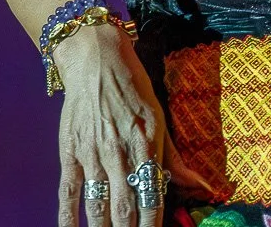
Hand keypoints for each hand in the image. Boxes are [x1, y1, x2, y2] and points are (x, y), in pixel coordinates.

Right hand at [52, 24, 205, 225]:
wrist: (95, 59)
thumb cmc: (132, 87)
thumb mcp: (159, 118)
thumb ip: (175, 159)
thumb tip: (203, 187)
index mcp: (146, 143)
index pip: (152, 195)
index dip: (153, 223)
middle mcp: (119, 151)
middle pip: (125, 206)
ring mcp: (92, 153)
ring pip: (98, 204)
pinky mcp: (70, 152)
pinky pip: (68, 191)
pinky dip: (68, 217)